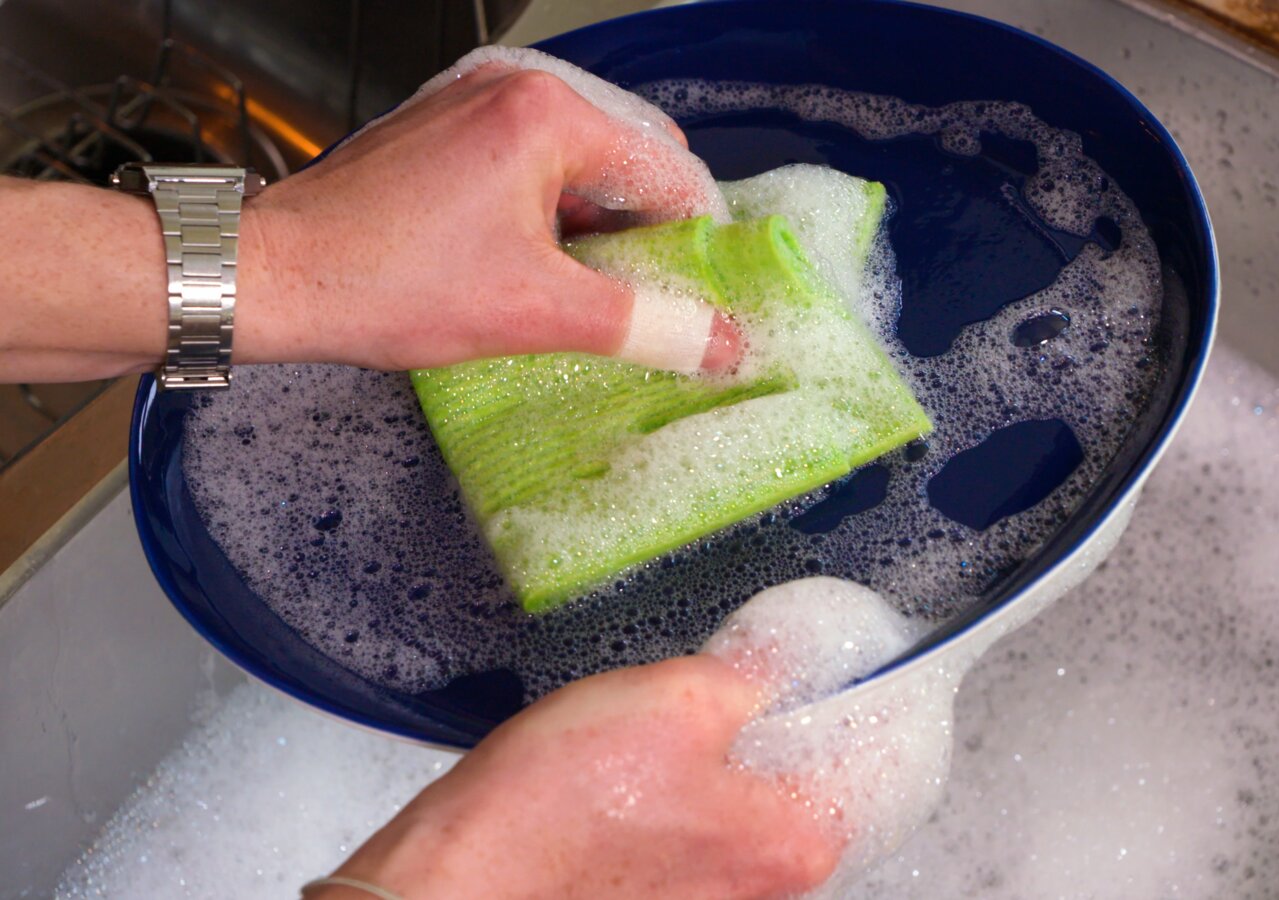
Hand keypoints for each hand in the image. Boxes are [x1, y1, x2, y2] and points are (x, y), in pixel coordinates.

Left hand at [238, 64, 740, 372]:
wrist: (273, 278)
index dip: (695, 239)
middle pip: (629, 153)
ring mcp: (472, 99)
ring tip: (584, 283)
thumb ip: (646, 324)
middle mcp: (513, 87)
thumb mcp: (538, 314)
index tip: (701, 291)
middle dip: (645, 225)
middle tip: (643, 292)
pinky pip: (530, 155)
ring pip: (580, 155)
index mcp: (547, 114)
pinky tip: (535, 259)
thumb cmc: (385, 284)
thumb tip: (720, 343)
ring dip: (596, 216)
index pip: (669, 169)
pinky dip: (549, 203)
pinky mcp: (444, 123)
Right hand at [311, 656, 838, 899]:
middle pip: (805, 777)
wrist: (463, 878)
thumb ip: (759, 671)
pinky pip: (698, 829)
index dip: (843, 688)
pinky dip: (679, 793)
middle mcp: (770, 887)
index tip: (818, 657)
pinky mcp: (664, 897)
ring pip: (746, 801)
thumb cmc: (557, 806)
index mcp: (798, 841)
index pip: (869, 753)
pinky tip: (627, 773)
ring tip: (650, 731)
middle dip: (767, 723)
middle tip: (715, 686)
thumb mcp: (677, 695)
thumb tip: (795, 653)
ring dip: (718, 757)